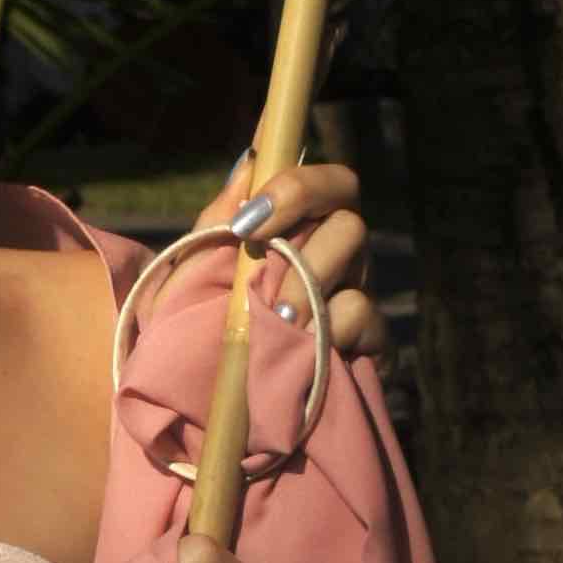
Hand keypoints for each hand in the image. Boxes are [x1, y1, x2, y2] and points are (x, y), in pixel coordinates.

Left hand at [188, 153, 389, 363]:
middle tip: (263, 291)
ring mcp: (357, 297)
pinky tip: (302, 356)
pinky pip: (364, 320)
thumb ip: (219, 218)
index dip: (297, 188)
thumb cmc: (195, 328)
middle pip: (350, 223)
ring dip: (310, 297)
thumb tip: (251, 160)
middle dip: (302, 255)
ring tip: (277, 326)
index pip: (327, 182)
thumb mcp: (192, 271)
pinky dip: (329, 333)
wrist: (200, 402)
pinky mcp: (370, 343)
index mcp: (300, 230)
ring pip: (359, 273)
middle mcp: (337, 256)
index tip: (247, 222)